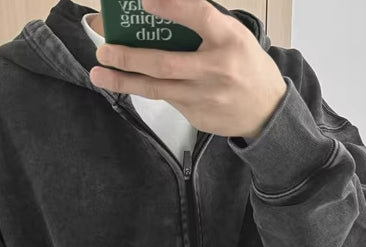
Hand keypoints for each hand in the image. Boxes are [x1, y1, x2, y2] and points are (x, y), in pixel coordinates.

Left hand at [90, 0, 287, 138]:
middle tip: (104, 49)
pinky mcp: (197, 116)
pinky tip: (132, 82)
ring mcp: (205, 97)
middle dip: (130, 57)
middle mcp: (217, 70)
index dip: (172, 7)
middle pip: (166, 63)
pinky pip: (168, 99)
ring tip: (99, 74)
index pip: (200, 16)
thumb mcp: (233, 36)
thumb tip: (159, 9)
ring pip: (158, 88)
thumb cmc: (246, 66)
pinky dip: (148, 88)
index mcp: (230, 40)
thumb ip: (202, 25)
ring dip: (124, 81)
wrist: (266, 112)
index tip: (145, 1)